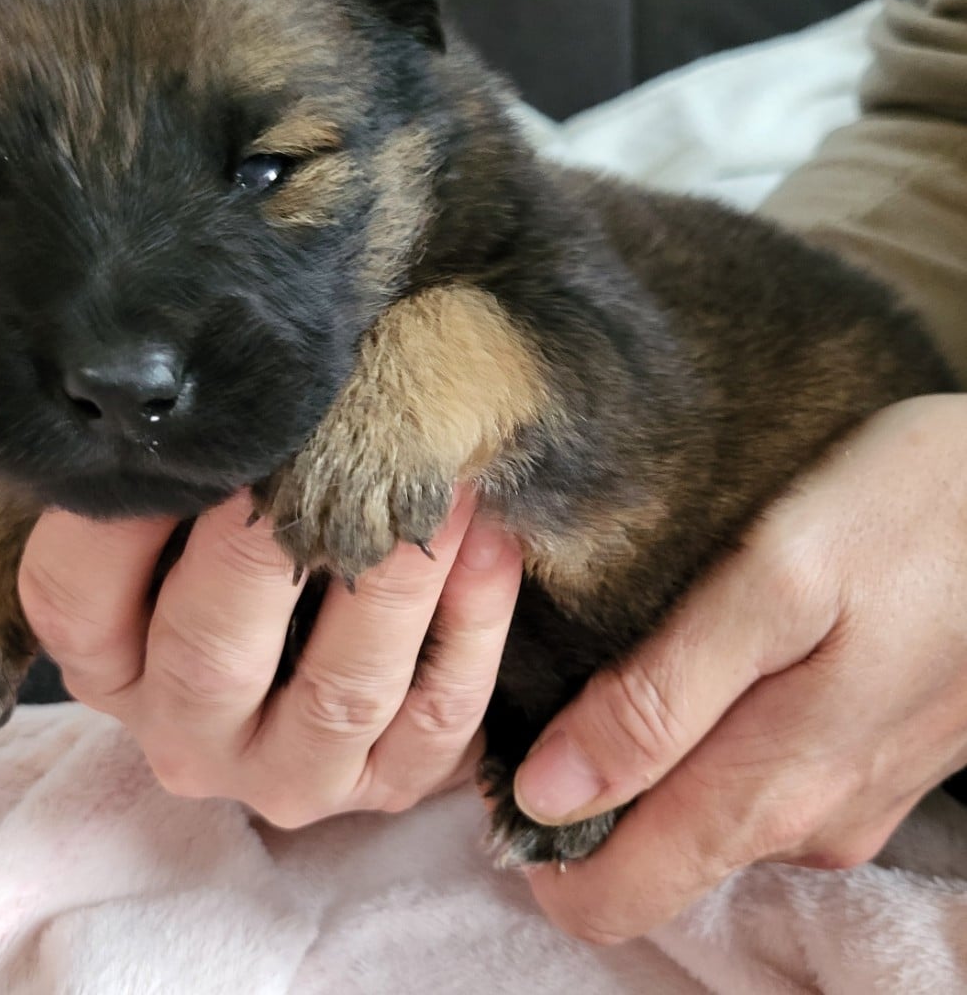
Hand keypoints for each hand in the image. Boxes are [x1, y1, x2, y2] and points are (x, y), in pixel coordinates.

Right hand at [0, 486, 522, 825]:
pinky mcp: (395, 785)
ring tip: (433, 476)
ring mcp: (295, 774)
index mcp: (102, 667)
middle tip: (314, 444)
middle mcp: (187, 735)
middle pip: (209, 647)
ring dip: (393, 576)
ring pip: (341, 687)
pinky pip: (440, 716)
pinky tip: (488, 538)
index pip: (71, 599)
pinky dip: (471, 627)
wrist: (316, 617)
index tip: (180, 435)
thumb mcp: (114, 524)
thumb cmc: (205, 539)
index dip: (118, 515)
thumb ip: (24, 517)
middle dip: (263, 542)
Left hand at [512, 394, 966, 943]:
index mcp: (766, 789)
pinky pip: (759, 783)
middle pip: (653, 862)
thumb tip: (552, 794)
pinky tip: (698, 664)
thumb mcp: (775, 581)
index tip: (496, 758)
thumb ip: (662, 697)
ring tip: (610, 659)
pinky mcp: (872, 764)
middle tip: (540, 692)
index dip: (536, 844)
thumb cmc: (908, 513)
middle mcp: (805, 823)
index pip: (615, 891)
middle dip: (578, 804)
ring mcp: (847, 800)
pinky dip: (707, 740)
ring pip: (704, 820)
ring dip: (644, 764)